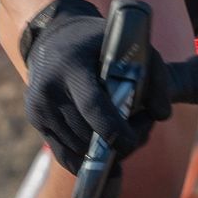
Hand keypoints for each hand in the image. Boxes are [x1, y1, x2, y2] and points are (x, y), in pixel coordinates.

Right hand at [19, 0, 172, 171]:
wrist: (53, 37)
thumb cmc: (98, 43)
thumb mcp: (128, 46)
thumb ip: (153, 75)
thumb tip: (161, 115)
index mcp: (72, 66)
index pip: (93, 106)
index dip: (115, 130)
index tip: (133, 139)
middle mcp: (50, 89)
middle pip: (88, 134)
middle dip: (119, 141)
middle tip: (143, 127)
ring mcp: (38, 108)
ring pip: (79, 148)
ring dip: (106, 150)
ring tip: (126, 130)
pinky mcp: (36, 121)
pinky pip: (66, 156)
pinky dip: (88, 159)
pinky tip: (107, 151)